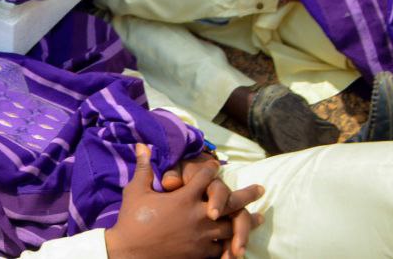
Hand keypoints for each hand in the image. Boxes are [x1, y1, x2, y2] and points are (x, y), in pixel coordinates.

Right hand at [104, 145, 253, 258]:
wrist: (131, 252)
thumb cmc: (132, 219)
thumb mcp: (136, 191)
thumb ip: (144, 168)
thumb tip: (143, 145)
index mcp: (184, 197)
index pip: (204, 177)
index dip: (210, 169)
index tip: (215, 165)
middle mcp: (198, 215)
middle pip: (229, 202)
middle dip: (247, 194)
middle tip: (261, 189)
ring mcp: (202, 236)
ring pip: (232, 227)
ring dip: (246, 222)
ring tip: (258, 218)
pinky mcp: (201, 253)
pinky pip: (223, 248)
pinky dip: (231, 245)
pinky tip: (238, 244)